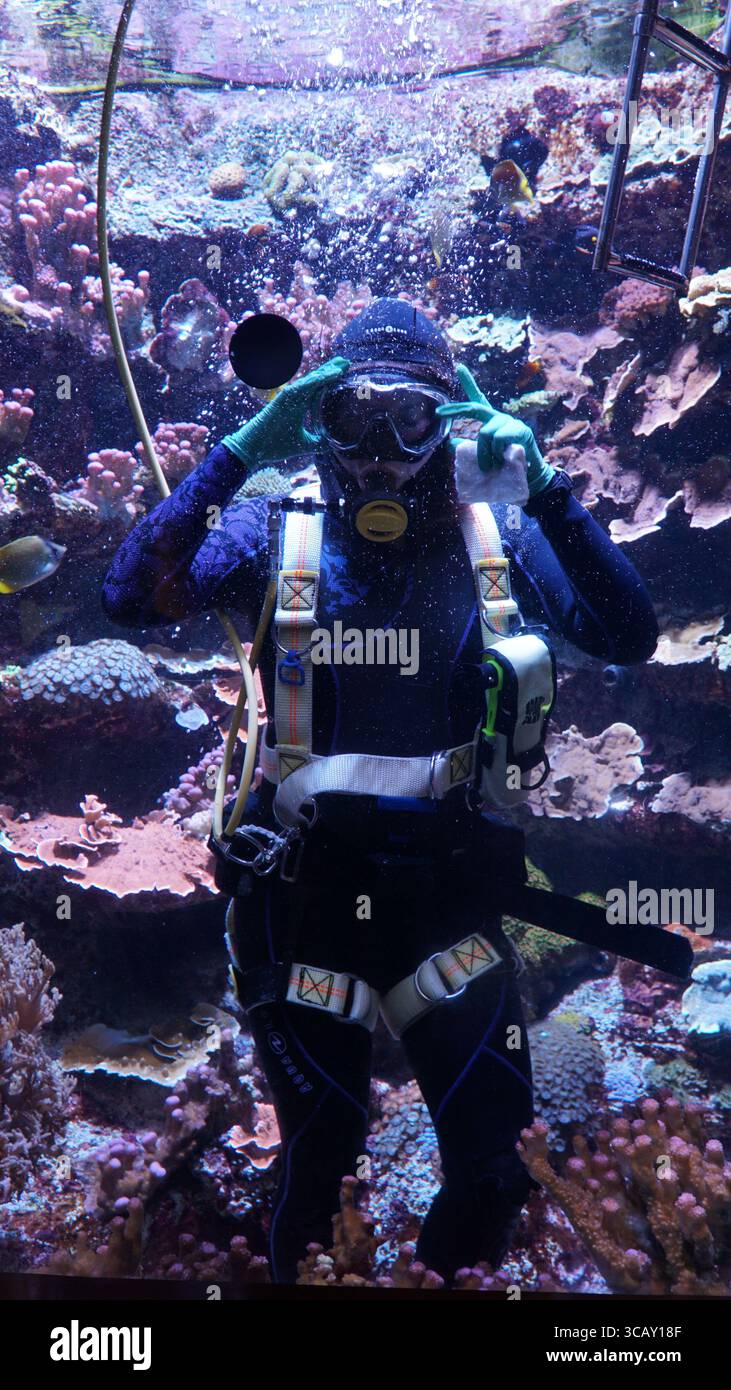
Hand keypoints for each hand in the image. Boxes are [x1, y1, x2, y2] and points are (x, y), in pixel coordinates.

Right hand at [222, 356, 350, 467]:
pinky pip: (301, 388)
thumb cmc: (275, 445)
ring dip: (326, 373)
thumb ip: (318, 442)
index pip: (318, 389)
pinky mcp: (282, 399)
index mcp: (300, 406)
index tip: (346, 373)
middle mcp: (296, 399)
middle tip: (347, 362)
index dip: (331, 380)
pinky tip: (327, 376)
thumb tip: (333, 444)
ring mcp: (289, 398)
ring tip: (341, 366)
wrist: (254, 449)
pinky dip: (314, 381)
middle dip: (331, 370)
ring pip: (310, 381)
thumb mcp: (304, 444)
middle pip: (316, 381)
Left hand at [436, 364, 554, 496]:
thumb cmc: (505, 467)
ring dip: (483, 453)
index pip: (478, 400)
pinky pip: (498, 439)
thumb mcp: (483, 457)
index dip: (469, 383)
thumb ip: (469, 449)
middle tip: (438, 413)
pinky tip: (504, 459)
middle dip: (455, 410)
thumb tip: (450, 443)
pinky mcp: (519, 430)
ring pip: (484, 432)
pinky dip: (496, 453)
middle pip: (474, 408)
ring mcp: (509, 422)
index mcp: (490, 422)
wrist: (529, 478)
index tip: (459, 367)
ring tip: (490, 466)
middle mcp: (498, 418)